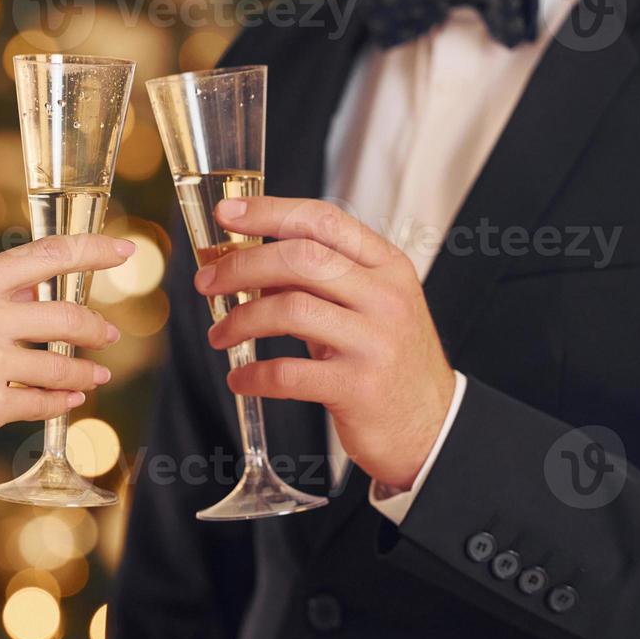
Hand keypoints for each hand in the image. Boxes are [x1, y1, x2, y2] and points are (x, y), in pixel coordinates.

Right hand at [0, 233, 133, 466]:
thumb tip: (47, 292)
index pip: (48, 256)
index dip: (94, 251)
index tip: (127, 250)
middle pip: (66, 317)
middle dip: (96, 327)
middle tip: (109, 333)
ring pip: (61, 366)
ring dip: (86, 372)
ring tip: (96, 374)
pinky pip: (42, 403)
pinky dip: (62, 401)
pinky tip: (70, 399)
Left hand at [196, 197, 454, 491]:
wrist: (433, 426)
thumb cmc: (388, 360)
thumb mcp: (366, 308)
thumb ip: (317, 281)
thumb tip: (248, 262)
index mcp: (387, 266)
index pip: (323, 220)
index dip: (269, 212)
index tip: (227, 213)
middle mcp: (386, 297)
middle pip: (301, 258)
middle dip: (242, 265)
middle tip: (206, 282)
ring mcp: (375, 342)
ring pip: (290, 309)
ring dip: (240, 320)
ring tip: (219, 334)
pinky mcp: (360, 388)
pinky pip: (289, 373)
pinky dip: (254, 374)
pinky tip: (240, 378)